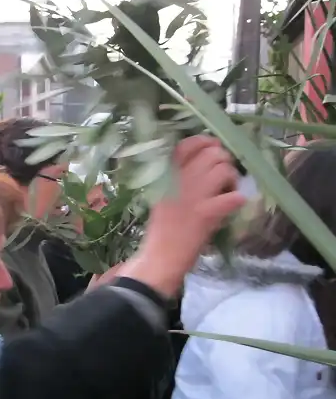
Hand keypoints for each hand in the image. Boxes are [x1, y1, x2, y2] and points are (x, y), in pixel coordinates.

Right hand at [122, 135, 245, 296]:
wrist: (160, 257)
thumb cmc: (162, 228)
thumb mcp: (162, 195)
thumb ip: (176, 177)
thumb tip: (204, 162)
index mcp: (166, 175)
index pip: (187, 145)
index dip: (206, 142)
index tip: (214, 148)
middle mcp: (180, 179)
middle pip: (213, 153)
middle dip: (225, 162)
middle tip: (224, 178)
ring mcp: (194, 195)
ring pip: (226, 170)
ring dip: (233, 180)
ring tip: (228, 192)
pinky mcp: (208, 213)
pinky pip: (235, 197)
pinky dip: (238, 200)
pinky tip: (232, 206)